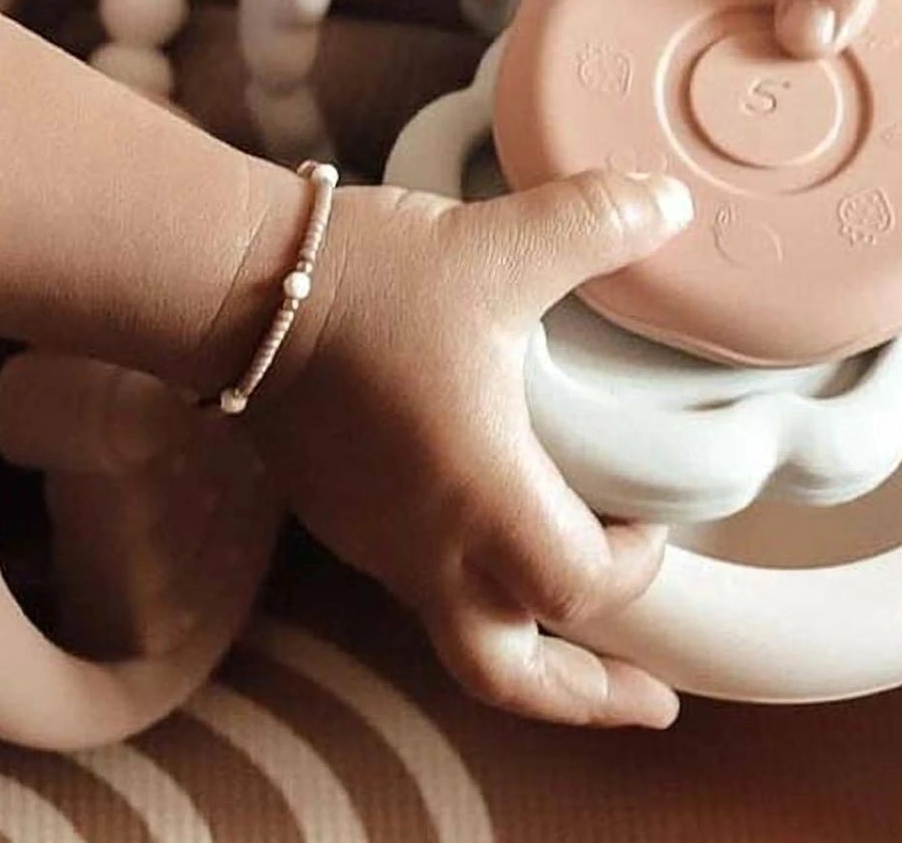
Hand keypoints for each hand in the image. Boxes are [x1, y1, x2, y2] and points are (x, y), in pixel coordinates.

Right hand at [241, 170, 693, 728]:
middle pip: (512, 675)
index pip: (584, 590)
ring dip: (521, 629)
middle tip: (645, 697)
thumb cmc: (366, 282)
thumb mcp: (497, 244)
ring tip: (561, 599)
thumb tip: (667, 204)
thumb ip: (594, 223)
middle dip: (586, 696)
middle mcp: (425, 544)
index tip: (652, 521)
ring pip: (459, 628)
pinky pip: (411, 574)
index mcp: (481, 500)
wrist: (233, 283)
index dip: (637, 567)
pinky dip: (461, 574)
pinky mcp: (334, 506)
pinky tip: (472, 510)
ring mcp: (371, 535)